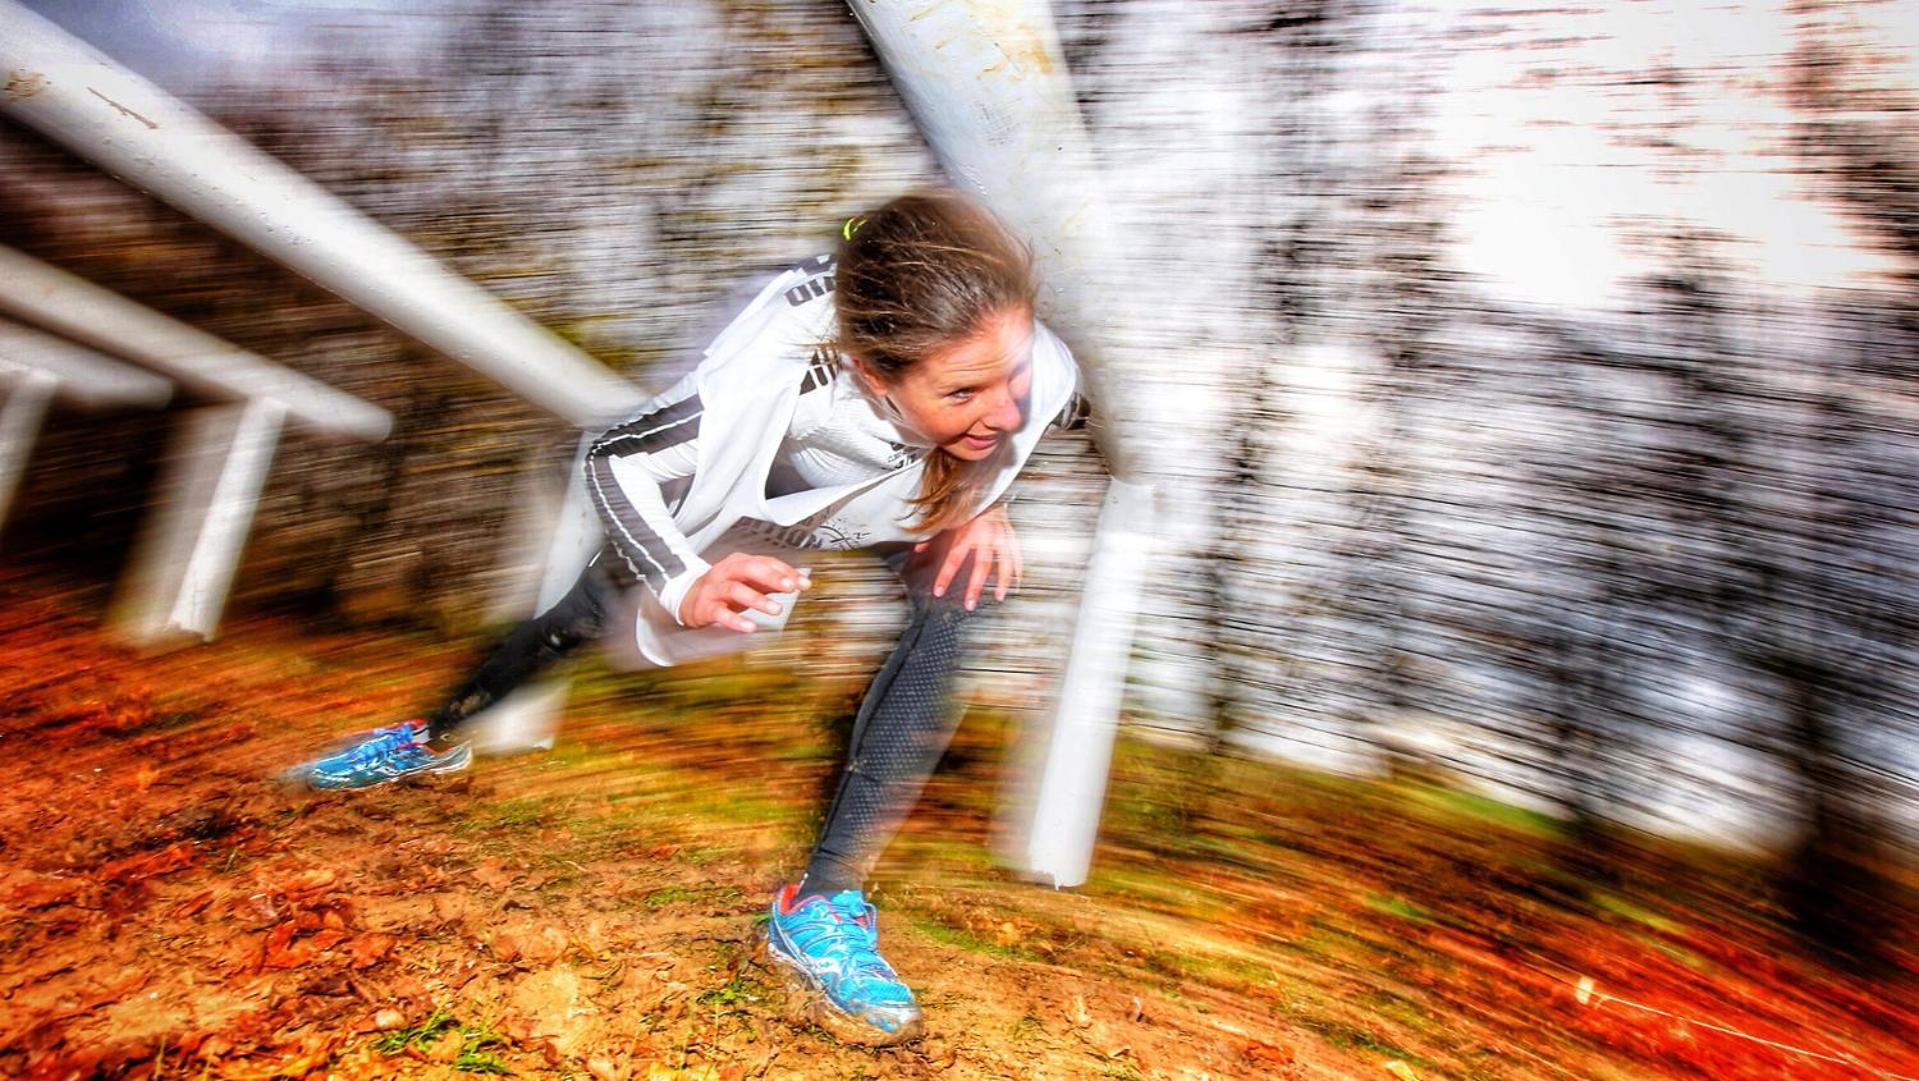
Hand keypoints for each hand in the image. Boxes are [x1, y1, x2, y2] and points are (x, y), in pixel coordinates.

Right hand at [677, 553, 809, 632]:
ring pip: (735, 589)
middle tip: (790, 587)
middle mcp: (726, 572)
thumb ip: (772, 582)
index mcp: (739, 562)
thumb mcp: (749, 582)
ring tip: (776, 610)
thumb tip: (799, 582)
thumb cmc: (723, 589)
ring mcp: (714, 589)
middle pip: (749, 569)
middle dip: (772, 577)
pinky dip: (736, 620)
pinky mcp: (706, 607)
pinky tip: (750, 626)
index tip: (804, 583)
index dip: (785, 572)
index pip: (765, 562)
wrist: (688, 599)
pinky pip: (720, 613)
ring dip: (757, 599)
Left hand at [916, 504, 1021, 610]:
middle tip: (969, 604)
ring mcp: (1001, 535)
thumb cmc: (966, 507)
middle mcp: (986, 534)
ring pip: (1004, 562)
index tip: (939, 592)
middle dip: (975, 587)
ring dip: (1002, 581)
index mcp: (967, 530)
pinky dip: (1018, 569)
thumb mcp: (948, 519)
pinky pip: (1017, 554)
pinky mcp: (1012, 535)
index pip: (954, 558)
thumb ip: (934, 536)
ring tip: (998, 597)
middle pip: (981, 565)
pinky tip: (1017, 583)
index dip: (945, 576)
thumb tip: (918, 550)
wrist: (987, 489)